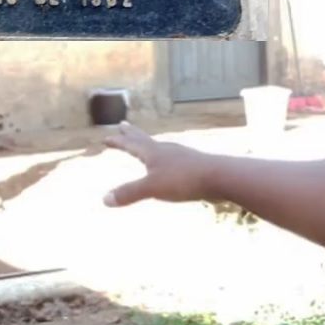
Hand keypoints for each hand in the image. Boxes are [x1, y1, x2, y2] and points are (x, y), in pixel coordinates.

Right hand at [101, 121, 221, 206]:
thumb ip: (129, 193)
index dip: (118, 142)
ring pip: (160, 146)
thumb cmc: (184, 179)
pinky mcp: (192, 164)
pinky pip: (172, 157)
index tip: (106, 137)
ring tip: (145, 143)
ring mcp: (180, 155)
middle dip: (132, 133)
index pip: (131, 144)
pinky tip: (171, 162)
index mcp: (153, 152)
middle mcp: (166, 150)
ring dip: (148, 143)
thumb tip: (104, 199)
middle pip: (144, 139)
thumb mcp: (153, 188)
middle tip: (123, 124)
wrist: (220, 176)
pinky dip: (164, 156)